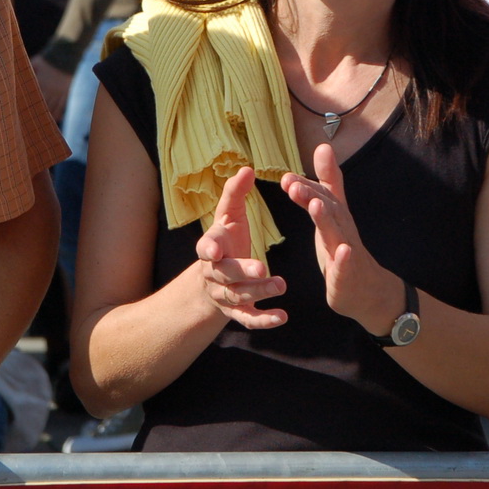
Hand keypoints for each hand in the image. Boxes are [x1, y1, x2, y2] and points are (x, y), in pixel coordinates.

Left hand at [30, 58, 71, 120]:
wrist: (65, 54)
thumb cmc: (48, 58)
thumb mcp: (35, 63)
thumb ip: (28, 71)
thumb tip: (19, 74)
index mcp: (41, 83)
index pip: (34, 98)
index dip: (29, 107)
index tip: (25, 115)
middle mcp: (50, 89)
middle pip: (43, 105)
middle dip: (38, 114)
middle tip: (33, 125)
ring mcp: (59, 91)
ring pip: (54, 107)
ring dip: (49, 116)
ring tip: (45, 126)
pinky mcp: (66, 91)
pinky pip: (63, 105)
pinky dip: (60, 112)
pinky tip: (58, 119)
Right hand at [194, 167, 287, 328]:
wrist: (212, 281)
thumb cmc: (225, 241)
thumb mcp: (228, 216)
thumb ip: (235, 193)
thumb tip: (247, 168)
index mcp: (210, 247)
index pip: (206, 247)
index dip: (208, 250)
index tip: (214, 251)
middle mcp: (214, 273)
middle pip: (226, 274)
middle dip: (242, 271)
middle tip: (262, 267)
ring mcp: (225, 295)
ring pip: (239, 296)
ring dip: (259, 292)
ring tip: (281, 285)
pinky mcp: (236, 313)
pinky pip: (248, 319)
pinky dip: (264, 320)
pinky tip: (282, 317)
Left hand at [281, 143, 394, 332]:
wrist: (366, 290)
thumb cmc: (343, 248)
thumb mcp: (332, 214)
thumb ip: (327, 184)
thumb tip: (323, 147)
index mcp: (336, 217)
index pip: (322, 197)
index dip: (305, 187)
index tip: (285, 178)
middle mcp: (343, 230)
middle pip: (328, 210)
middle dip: (312, 196)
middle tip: (293, 186)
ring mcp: (348, 253)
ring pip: (337, 234)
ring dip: (327, 219)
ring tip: (316, 205)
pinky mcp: (348, 275)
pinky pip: (347, 267)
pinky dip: (345, 259)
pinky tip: (343, 251)